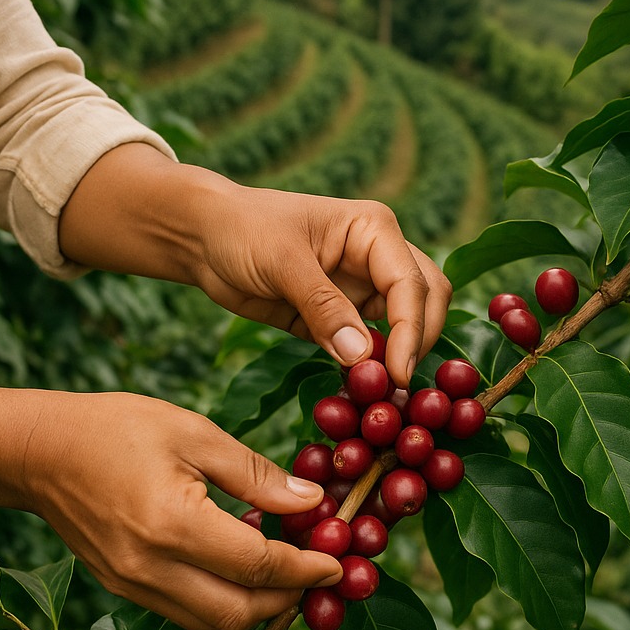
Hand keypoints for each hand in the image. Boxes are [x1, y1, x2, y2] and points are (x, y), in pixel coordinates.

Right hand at [21, 391, 342, 629]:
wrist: (38, 451)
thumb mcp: (193, 433)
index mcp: (172, 525)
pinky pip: (183, 614)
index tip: (339, 561)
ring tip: (284, 575)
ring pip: (211, 625)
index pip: (258, 565)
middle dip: (287, 599)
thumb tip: (312, 500)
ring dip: (255, 609)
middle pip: (239, 613)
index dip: (306, 568)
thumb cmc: (116, 428)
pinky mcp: (121, 589)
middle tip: (316, 571)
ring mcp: (131, 587)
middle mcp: (150, 569)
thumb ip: (255, 473)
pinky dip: (220, 604)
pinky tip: (237, 573)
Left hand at [60, 145, 451, 386]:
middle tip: (395, 389)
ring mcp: (361, 290)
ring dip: (395, 362)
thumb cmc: (243, 230)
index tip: (398, 374)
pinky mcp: (340, 320)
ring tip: (378, 399)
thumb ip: (324, 306)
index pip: (412, 284)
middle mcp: (378, 258)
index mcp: (374, 230)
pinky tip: (356, 395)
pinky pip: (366, 349)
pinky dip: (367, 371)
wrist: (203, 238)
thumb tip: (363, 357)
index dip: (411, 330)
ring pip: (401, 330)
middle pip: (426, 303)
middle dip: (418, 344)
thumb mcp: (282, 262)